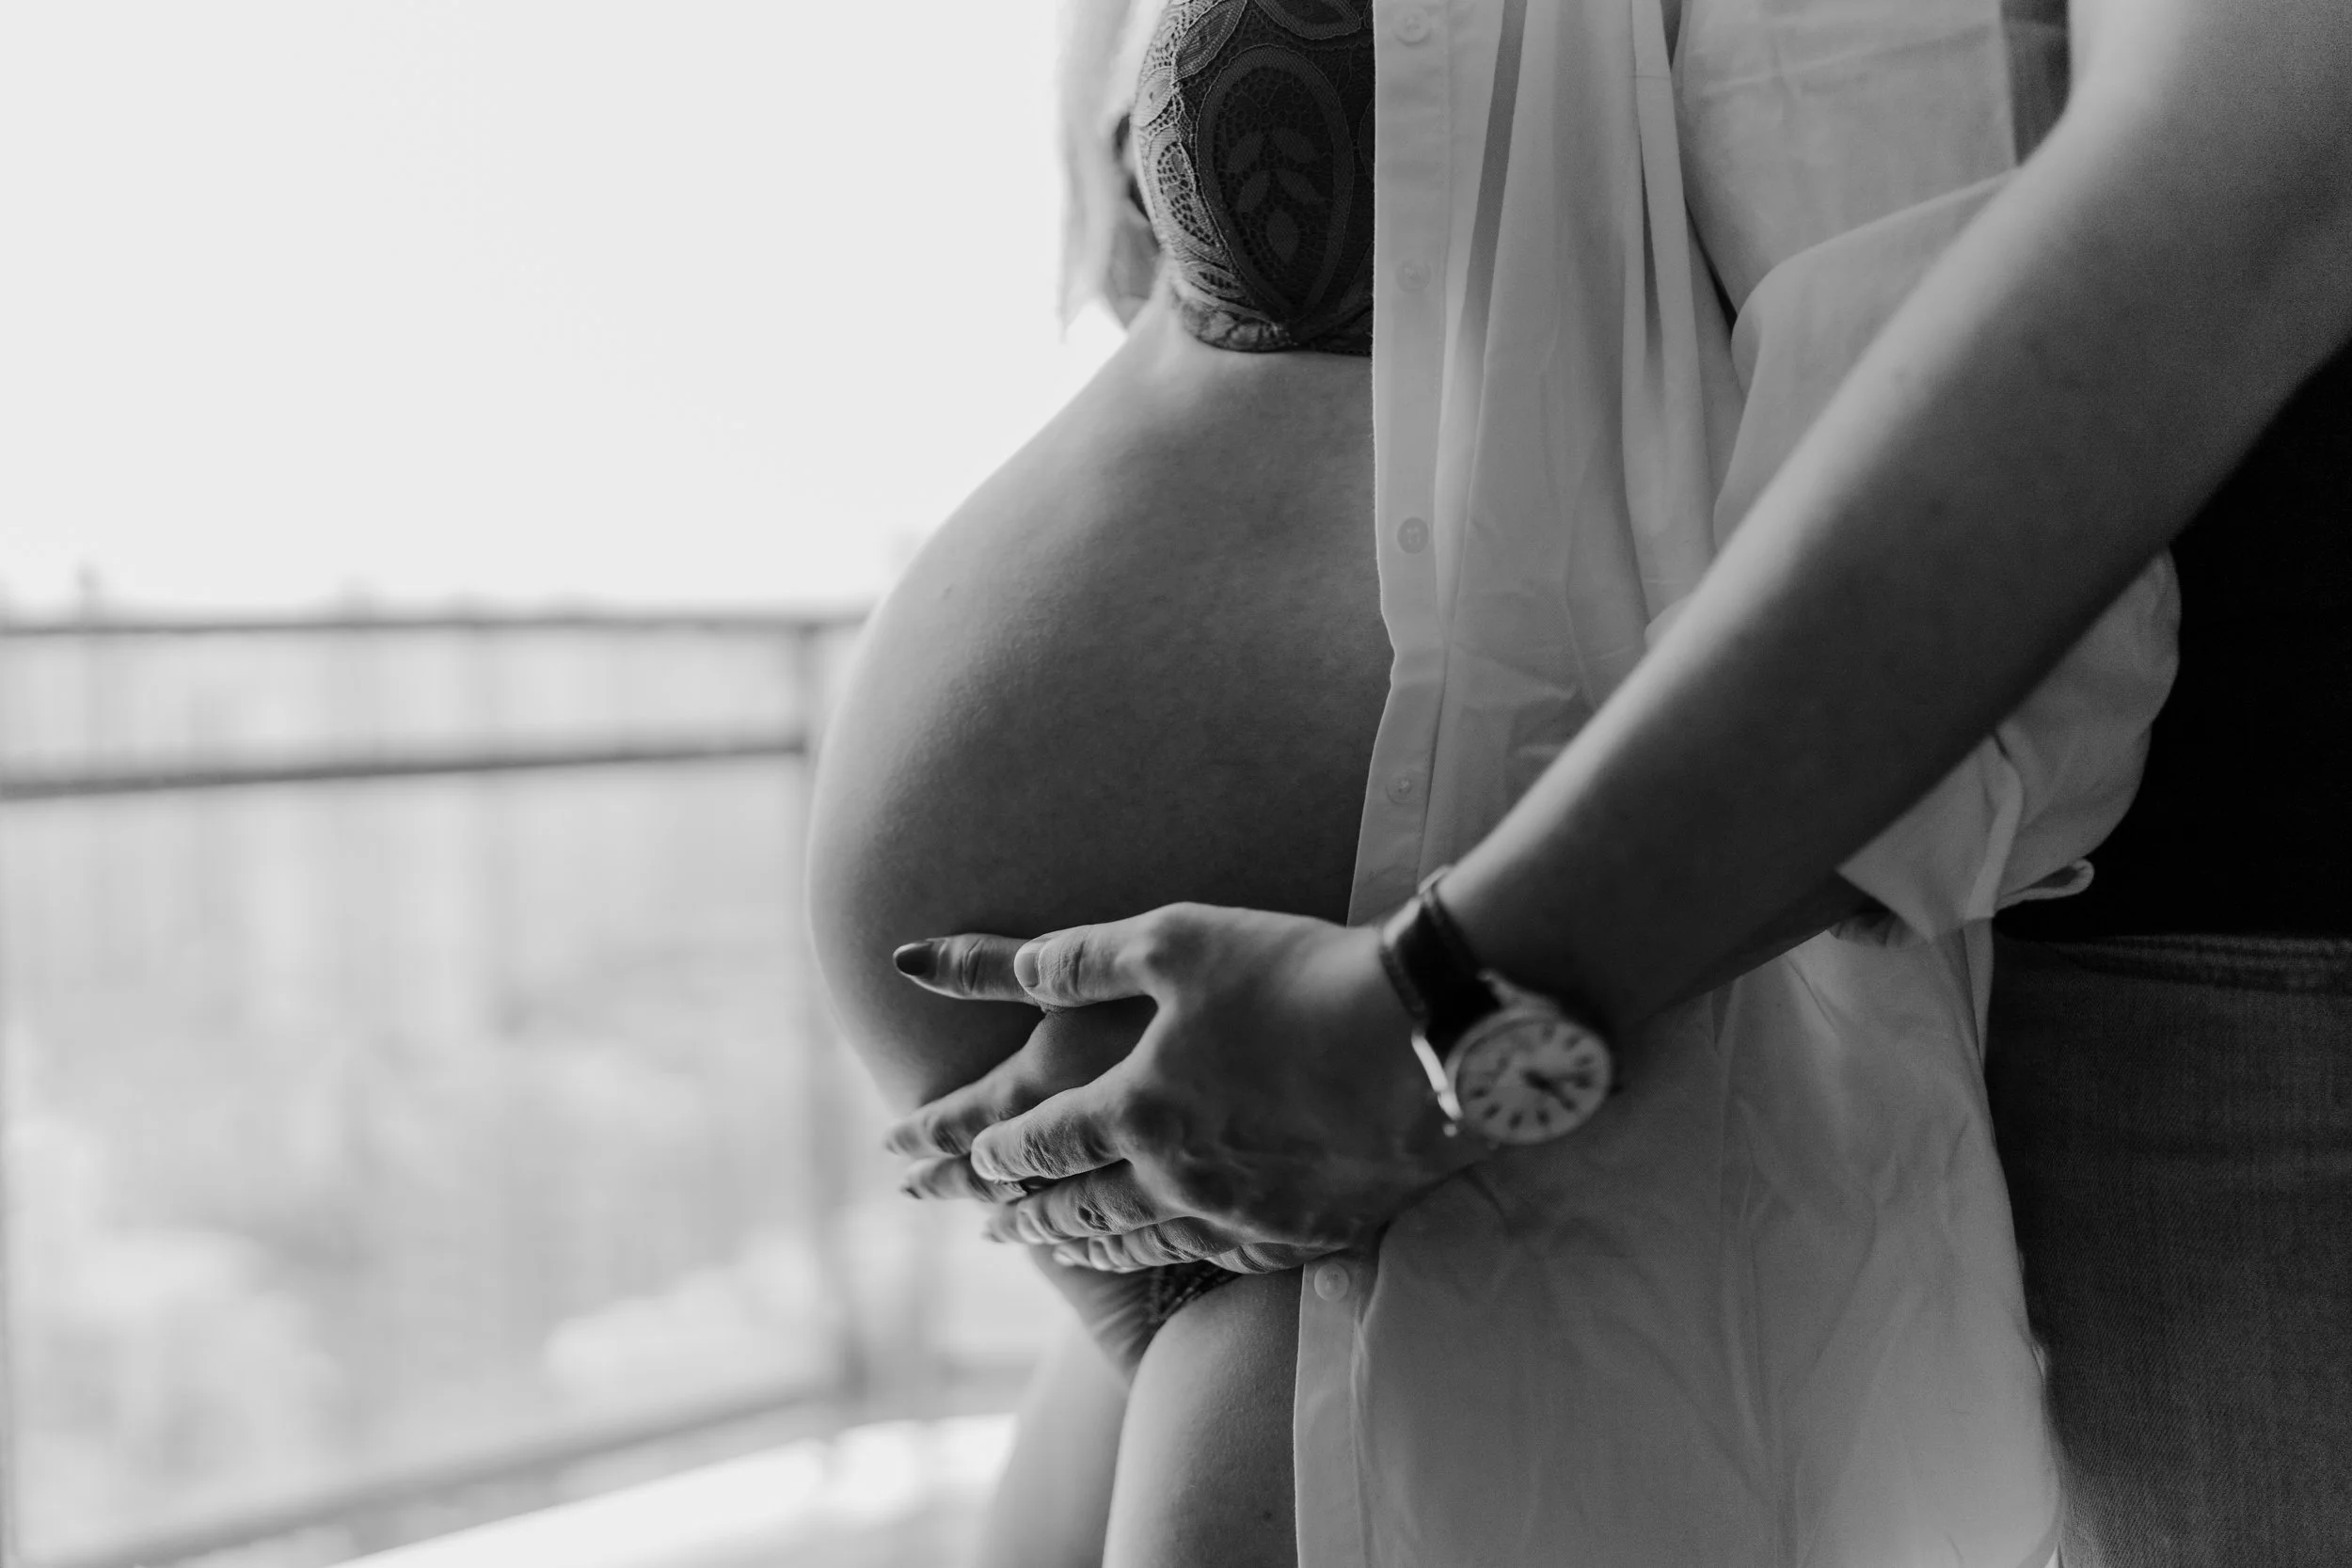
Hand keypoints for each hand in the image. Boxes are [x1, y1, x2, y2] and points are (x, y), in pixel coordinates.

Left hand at [885, 903, 1477, 1265]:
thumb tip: (994, 970)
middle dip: (1014, 1208)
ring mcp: (1238, 1215)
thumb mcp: (1176, 940)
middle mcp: (1172, 1177)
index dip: (979, 1147)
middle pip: (1072, 1205)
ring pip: (1135, 1240)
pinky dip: (1165, 1253)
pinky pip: (1211, 1255)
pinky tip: (1166, 1247)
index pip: (1032, 1140)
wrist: (1429, 1046)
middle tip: (973, 1218)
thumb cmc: (1298, 976)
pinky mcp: (1300, 1234)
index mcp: (1131, 1107)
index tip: (946, 1156)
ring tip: (1048, 1244)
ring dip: (1078, 1240)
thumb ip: (1077, 959)